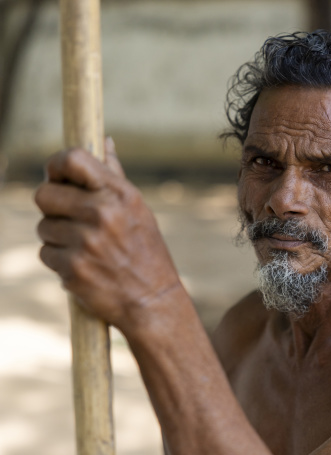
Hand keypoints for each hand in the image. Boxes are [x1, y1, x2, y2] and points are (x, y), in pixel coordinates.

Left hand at [35, 139, 179, 332]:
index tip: (56, 176)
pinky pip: (46, 254)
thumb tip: (104, 141)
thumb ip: (114, 177)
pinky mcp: (73, 269)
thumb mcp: (138, 212)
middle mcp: (102, 215)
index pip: (73, 159)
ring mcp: (86, 243)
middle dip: (51, 207)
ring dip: (56, 238)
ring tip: (82, 250)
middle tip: (68, 220)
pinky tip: (81, 267)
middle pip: (44, 194)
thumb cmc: (146, 255)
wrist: (153, 303)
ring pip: (43, 228)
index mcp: (120, 195)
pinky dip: (59, 262)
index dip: (56, 165)